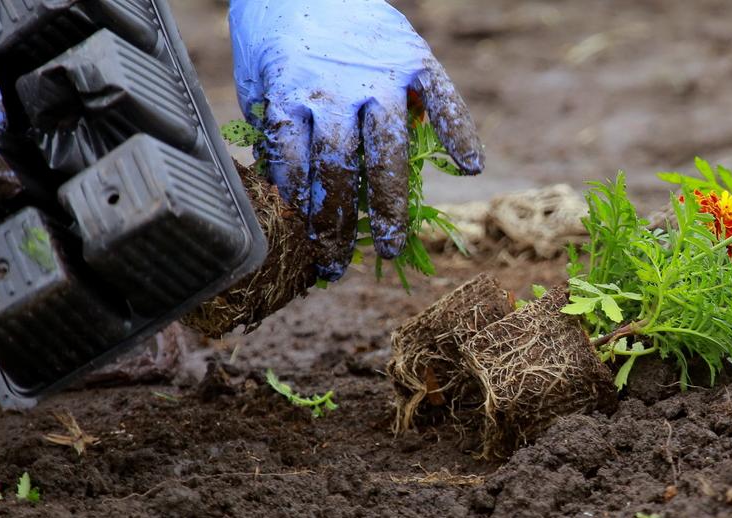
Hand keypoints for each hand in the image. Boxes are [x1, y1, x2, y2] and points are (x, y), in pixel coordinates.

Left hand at [230, 0, 482, 280]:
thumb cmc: (278, 37)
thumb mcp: (260, 84)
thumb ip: (278, 133)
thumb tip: (286, 196)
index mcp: (291, 95)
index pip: (298, 168)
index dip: (303, 217)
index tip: (307, 255)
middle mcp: (336, 90)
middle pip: (340, 168)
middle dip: (340, 224)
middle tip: (340, 266)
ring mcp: (378, 76)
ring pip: (387, 148)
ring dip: (389, 201)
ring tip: (391, 241)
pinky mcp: (412, 58)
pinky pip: (441, 97)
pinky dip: (459, 128)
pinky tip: (471, 165)